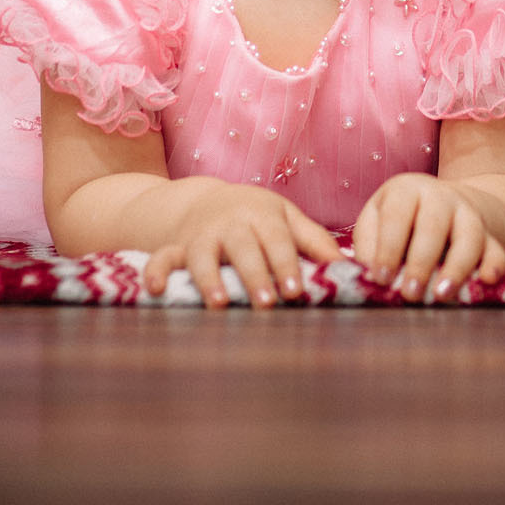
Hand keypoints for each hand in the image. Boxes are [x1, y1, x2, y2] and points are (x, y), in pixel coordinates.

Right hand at [140, 184, 343, 308]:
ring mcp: (202, 235)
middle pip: (244, 249)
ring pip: (203, 255)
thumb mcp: (287, 218)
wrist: (205, 200)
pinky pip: (162, 257)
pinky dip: (155, 271)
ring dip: (210, 279)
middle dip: (255, 275)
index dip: (286, 265)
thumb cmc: (257, 215)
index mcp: (262, 215)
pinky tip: (155, 289)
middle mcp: (231, 223)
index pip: (278, 241)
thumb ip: (315, 242)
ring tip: (220, 304)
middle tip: (266, 303)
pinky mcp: (177, 246)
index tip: (296, 292)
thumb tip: (349, 268)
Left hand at [352, 173, 504, 301]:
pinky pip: (496, 249)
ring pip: (468, 237)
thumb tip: (367, 275)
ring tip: (441, 295)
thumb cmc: (400, 217)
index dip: (388, 248)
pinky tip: (487, 281)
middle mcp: (441, 197)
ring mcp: (468, 214)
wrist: (445, 202)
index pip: (396, 216)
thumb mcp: (376, 219)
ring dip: (456, 268)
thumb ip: (368, 244)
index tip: (381, 279)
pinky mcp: (489, 234)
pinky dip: (494, 265)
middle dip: (421, 262)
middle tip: (410, 294)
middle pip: (433, 226)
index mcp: (407, 190)